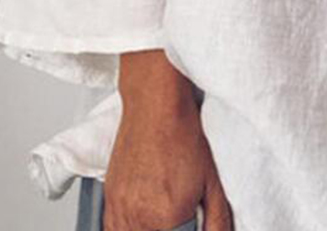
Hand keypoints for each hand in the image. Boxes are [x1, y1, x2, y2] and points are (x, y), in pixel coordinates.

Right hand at [102, 49, 232, 230]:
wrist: (155, 108)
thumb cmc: (182, 137)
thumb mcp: (212, 182)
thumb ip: (217, 219)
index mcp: (167, 218)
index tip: (191, 225)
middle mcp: (138, 219)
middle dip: (169, 229)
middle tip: (180, 218)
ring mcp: (119, 210)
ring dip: (149, 230)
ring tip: (163, 216)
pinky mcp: (108, 199)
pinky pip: (113, 228)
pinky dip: (128, 228)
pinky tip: (143, 219)